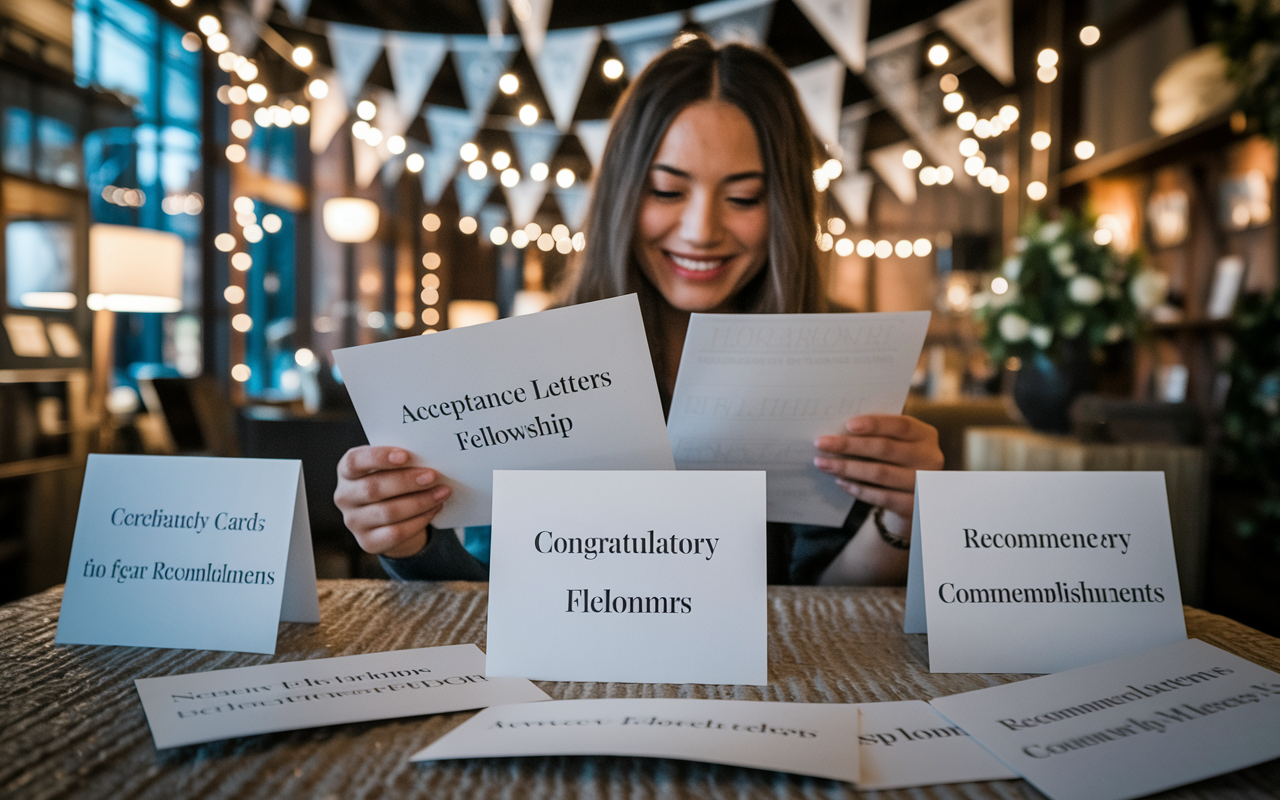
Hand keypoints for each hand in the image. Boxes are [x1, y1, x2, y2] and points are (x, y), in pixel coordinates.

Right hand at [334, 446, 451, 557]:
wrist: (392, 518)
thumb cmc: (392, 483)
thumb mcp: (391, 469)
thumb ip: (401, 462)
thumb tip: (428, 458)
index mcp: (347, 471)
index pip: (355, 462)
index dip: (378, 457)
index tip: (405, 456)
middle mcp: (344, 497)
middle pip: (373, 489)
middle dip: (406, 481)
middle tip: (433, 475)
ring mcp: (353, 522)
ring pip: (388, 512)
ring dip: (420, 501)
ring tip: (442, 492)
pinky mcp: (368, 542)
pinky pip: (396, 533)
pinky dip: (420, 520)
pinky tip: (435, 508)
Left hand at [813, 414, 943, 520]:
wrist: (916, 498)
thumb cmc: (898, 461)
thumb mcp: (897, 444)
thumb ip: (878, 435)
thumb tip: (839, 429)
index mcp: (925, 435)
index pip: (901, 425)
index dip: (875, 424)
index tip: (848, 424)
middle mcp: (930, 458)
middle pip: (885, 449)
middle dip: (849, 445)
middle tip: (821, 443)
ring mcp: (924, 484)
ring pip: (880, 473)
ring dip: (847, 467)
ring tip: (823, 463)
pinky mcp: (914, 506)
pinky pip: (882, 497)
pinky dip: (858, 489)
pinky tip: (840, 482)